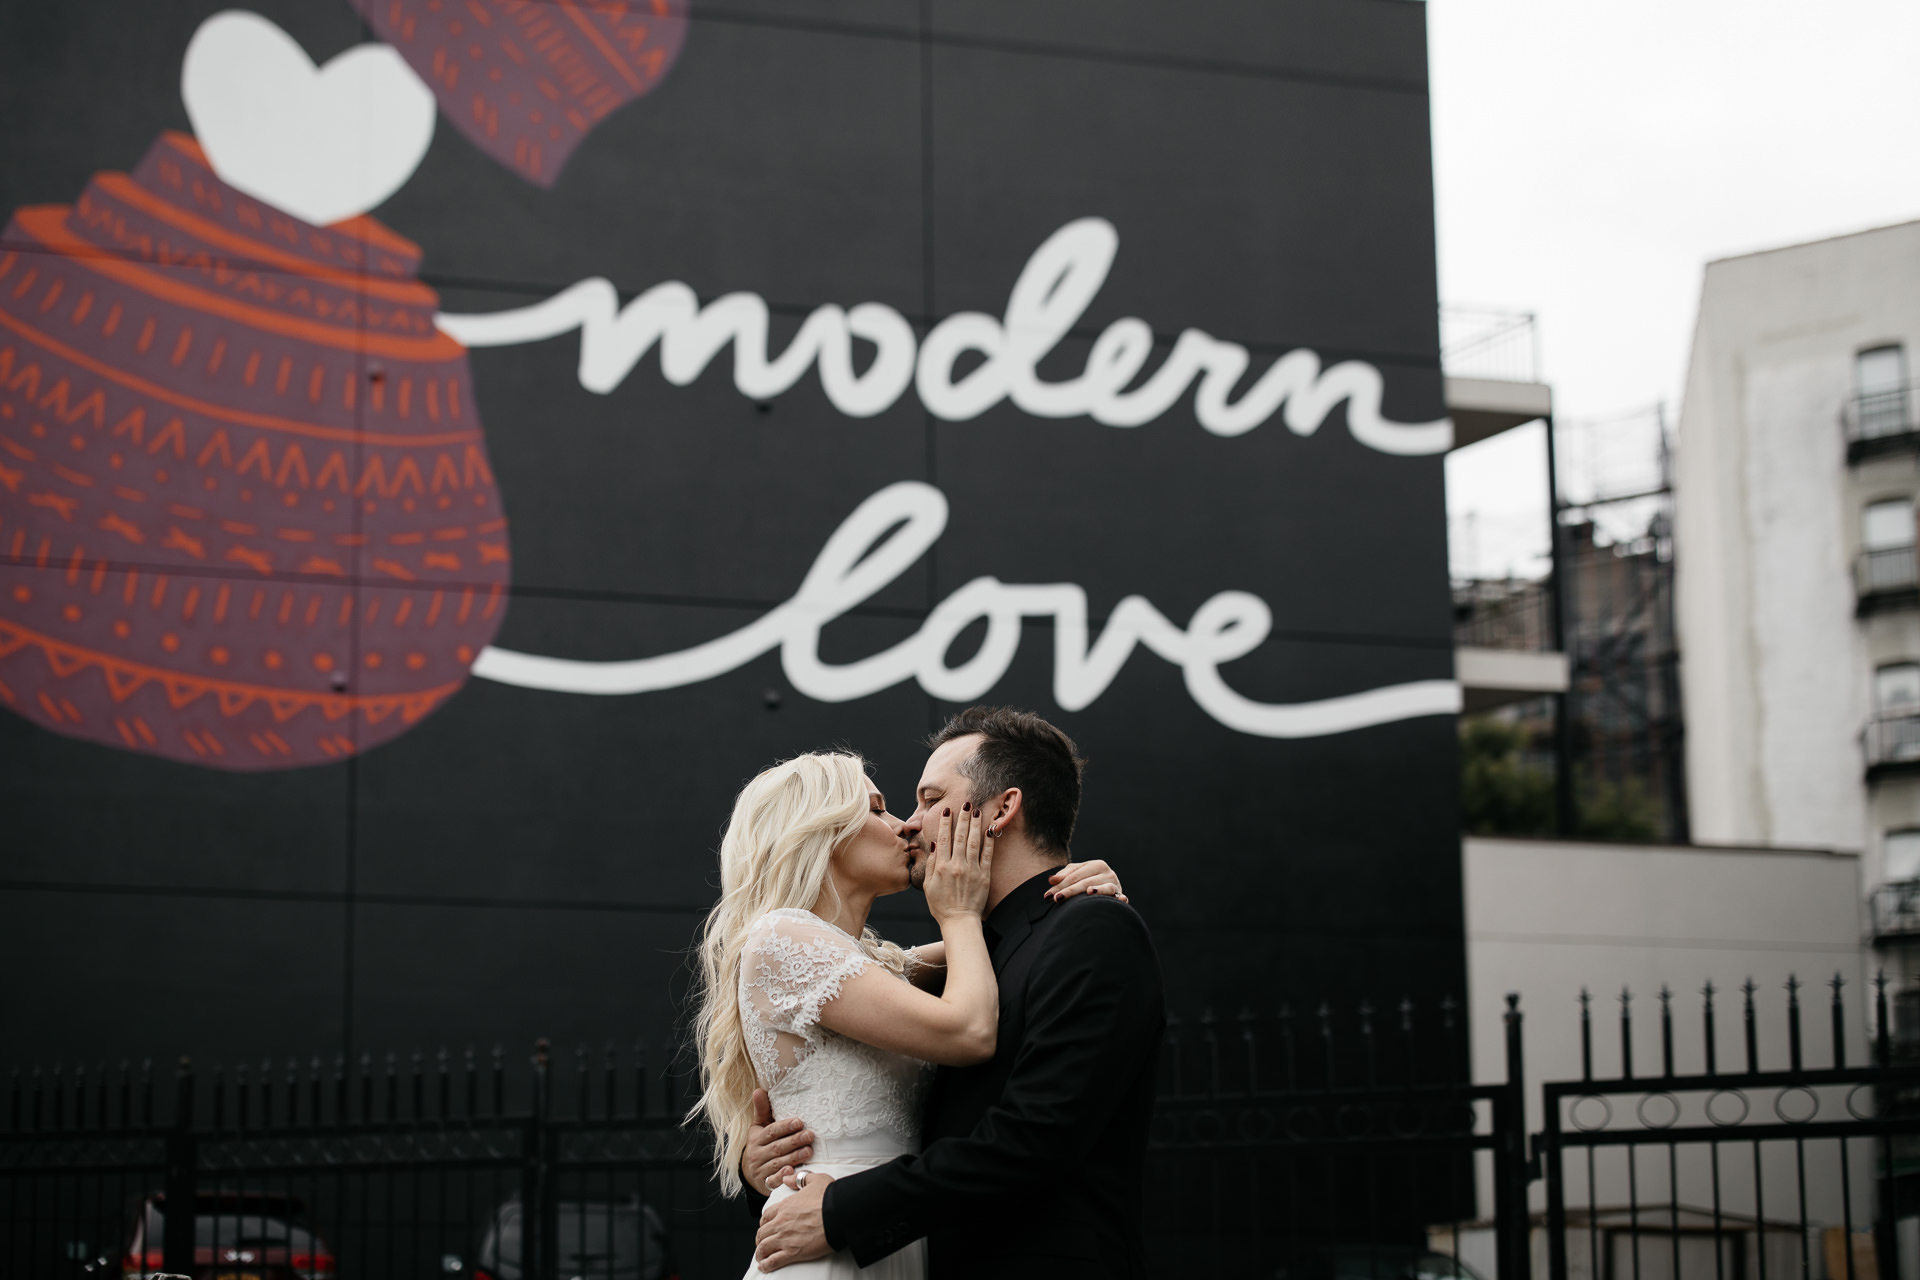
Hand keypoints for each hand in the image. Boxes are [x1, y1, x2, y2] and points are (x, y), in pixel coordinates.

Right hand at [743, 1088, 814, 1195]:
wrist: (751, 1173)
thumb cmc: (761, 1145)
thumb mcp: (759, 1127)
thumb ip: (762, 1110)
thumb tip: (759, 1090)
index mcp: (756, 1139)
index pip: (771, 1131)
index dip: (785, 1126)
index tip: (799, 1121)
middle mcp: (757, 1154)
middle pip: (777, 1147)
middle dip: (794, 1141)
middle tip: (810, 1135)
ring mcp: (761, 1170)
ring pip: (778, 1163)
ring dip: (794, 1157)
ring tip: (809, 1151)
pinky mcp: (765, 1184)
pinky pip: (773, 1181)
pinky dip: (782, 1176)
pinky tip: (792, 1171)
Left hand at [755, 1172, 834, 1270]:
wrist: (839, 1214)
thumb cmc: (830, 1197)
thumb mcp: (815, 1180)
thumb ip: (799, 1179)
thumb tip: (787, 1178)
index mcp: (785, 1206)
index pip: (767, 1215)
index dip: (764, 1222)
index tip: (765, 1226)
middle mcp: (781, 1222)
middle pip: (762, 1232)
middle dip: (760, 1238)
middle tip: (762, 1242)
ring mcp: (785, 1238)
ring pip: (764, 1247)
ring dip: (760, 1252)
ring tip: (761, 1256)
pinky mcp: (792, 1252)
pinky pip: (772, 1261)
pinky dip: (766, 1265)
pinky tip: (764, 1267)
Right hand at [922, 802, 992, 923]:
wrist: (960, 921)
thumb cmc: (942, 906)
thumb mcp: (928, 886)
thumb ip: (932, 864)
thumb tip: (935, 844)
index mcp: (942, 867)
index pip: (944, 838)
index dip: (945, 822)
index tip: (947, 810)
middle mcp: (957, 865)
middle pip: (960, 836)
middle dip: (962, 817)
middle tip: (965, 803)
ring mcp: (972, 870)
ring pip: (974, 841)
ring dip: (975, 824)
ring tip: (976, 810)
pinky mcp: (984, 875)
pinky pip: (987, 854)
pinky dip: (989, 841)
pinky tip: (989, 829)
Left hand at [1047, 858, 1127, 902]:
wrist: (1108, 888)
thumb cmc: (1089, 881)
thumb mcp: (1077, 875)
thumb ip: (1064, 876)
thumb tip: (1051, 880)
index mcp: (1095, 865)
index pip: (1074, 875)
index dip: (1059, 885)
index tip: (1047, 895)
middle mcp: (1107, 872)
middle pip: (1085, 882)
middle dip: (1070, 891)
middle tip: (1057, 899)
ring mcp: (1115, 883)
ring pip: (1103, 888)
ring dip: (1097, 890)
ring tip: (1089, 892)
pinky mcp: (1121, 895)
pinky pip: (1120, 897)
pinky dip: (1120, 898)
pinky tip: (1120, 899)